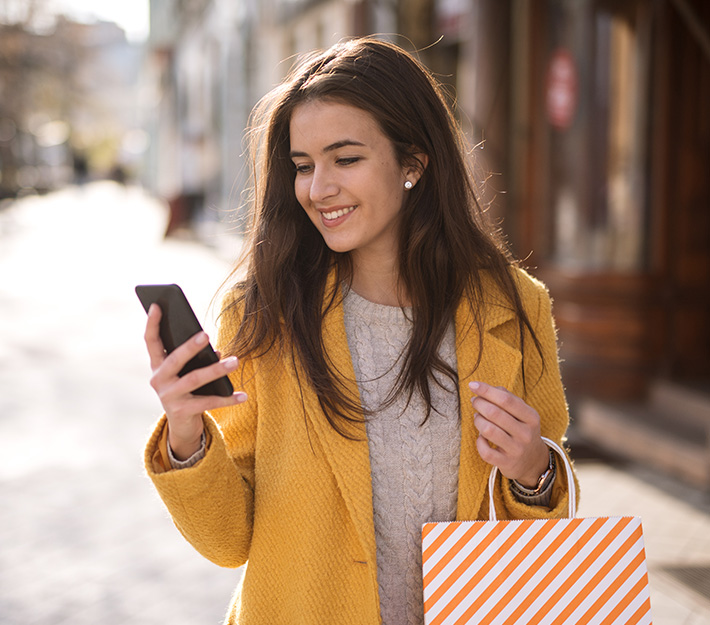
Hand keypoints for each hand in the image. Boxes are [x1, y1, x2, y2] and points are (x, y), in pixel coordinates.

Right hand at [144, 303, 247, 459]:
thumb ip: (195, 359)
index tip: (157, 304)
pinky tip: (243, 395)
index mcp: (157, 366)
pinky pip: (208, 402)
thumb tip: (214, 351)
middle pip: (174, 359)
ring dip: (217, 370)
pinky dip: (228, 398)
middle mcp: (158, 380)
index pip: (151, 341)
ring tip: (235, 361)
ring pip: (195, 379)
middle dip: (190, 347)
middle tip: (206, 334)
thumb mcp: (186, 373)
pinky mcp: (182, 411)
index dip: (153, 323)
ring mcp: (169, 396)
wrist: (181, 426)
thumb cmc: (186, 390)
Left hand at [469, 381, 548, 486]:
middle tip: (474, 401)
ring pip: (488, 430)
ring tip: (477, 417)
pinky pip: (485, 451)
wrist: (533, 462)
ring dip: (478, 420)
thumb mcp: (523, 413)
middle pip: (495, 413)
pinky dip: (479, 441)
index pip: (506, 400)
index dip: (487, 390)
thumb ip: (507, 397)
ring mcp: (516, 450)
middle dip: (479, 403)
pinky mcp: (506, 463)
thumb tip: (488, 388)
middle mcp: (526, 434)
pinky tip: (481, 437)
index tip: (472, 384)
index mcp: (531, 417)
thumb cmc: (522, 430)